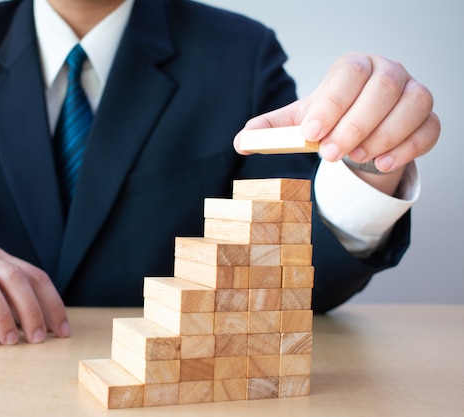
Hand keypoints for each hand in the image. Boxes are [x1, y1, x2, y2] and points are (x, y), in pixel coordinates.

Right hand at [0, 247, 68, 345]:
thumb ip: (16, 304)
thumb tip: (47, 329)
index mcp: (0, 259)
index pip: (35, 276)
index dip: (51, 303)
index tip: (61, 331)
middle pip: (12, 277)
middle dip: (30, 309)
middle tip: (36, 339)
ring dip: (1, 315)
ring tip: (10, 342)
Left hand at [235, 53, 439, 173]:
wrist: (360, 129)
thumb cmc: (331, 118)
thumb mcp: (300, 121)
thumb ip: (272, 129)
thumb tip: (241, 142)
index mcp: (353, 67)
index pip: (349, 73)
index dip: (332, 102)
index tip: (312, 132)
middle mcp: (388, 72)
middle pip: (382, 88)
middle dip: (354, 124)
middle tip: (329, 153)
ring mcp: (413, 93)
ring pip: (412, 105)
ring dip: (382, 136)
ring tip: (355, 157)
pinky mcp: (427, 119)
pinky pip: (429, 129)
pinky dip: (407, 148)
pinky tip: (381, 163)